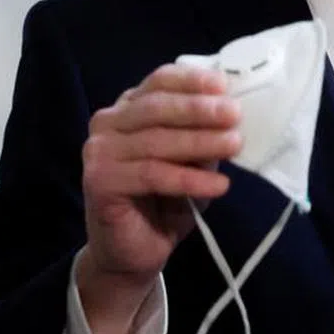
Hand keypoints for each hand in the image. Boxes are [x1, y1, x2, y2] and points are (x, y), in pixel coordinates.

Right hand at [77, 65, 242, 333]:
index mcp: (129, 107)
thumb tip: (234, 113)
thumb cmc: (166, 199)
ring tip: (234, 146)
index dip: (191, 81)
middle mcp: (108, 123)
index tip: (224, 86)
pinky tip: (219, 185)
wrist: (134, 252)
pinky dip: (189, 179)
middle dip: (199, 109)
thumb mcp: (192, 159)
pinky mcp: (99, 181)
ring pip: (156, 140)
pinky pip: (151, 175)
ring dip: (200, 142)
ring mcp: (98, 151)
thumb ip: (204, 133)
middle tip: (235, 115)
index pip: (159, 81)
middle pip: (157, 107)